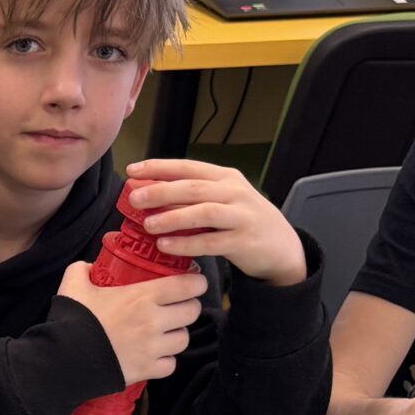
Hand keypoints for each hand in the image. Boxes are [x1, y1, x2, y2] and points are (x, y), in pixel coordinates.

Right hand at [56, 259, 205, 387]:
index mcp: (143, 296)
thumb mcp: (74, 285)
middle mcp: (154, 321)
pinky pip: (170, 365)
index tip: (192, 282)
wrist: (63, 360)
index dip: (196, 282)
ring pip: (184, 339)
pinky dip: (165, 361)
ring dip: (176, 334)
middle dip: (187, 307)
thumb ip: (82, 270)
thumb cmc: (71, 321)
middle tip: (176, 307)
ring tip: (164, 333)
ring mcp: (153, 348)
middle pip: (193, 311)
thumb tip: (87, 267)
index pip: (188, 285)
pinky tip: (154, 355)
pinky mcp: (147, 370)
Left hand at [123, 158, 308, 285]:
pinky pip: (211, 242)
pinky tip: (165, 246)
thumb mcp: (223, 200)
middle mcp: (235, 192)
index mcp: (226, 177)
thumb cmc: (243, 221)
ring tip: (148, 224)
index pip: (189, 167)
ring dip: (173, 217)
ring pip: (203, 212)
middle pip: (193, 187)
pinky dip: (186, 244)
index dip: (160, 167)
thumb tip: (151, 194)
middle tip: (134, 197)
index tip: (133, 169)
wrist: (282, 247)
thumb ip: (194, 196)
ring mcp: (241, 216)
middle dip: (161, 190)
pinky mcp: (244, 241)